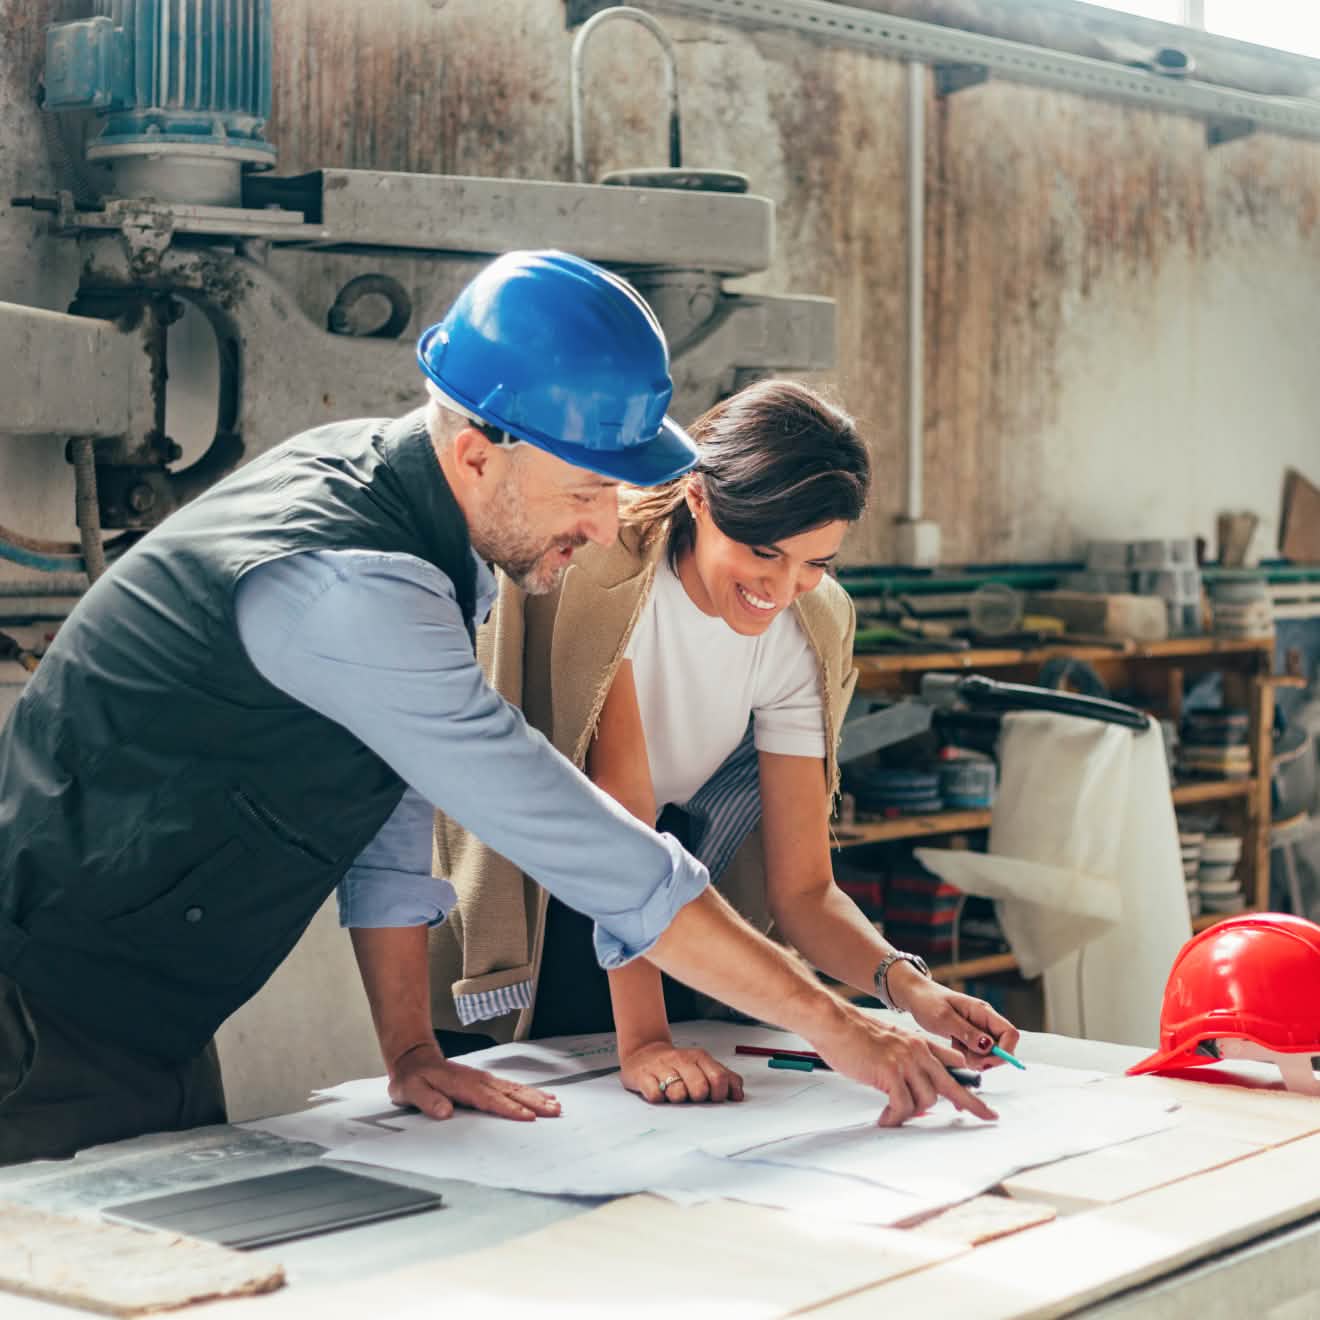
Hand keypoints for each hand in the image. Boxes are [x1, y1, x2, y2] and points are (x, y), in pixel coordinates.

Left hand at [387, 1042, 561, 1121]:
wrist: (414, 1058)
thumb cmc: (413, 1077)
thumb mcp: (411, 1091)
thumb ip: (428, 1101)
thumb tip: (444, 1111)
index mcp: (463, 1085)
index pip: (491, 1100)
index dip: (510, 1109)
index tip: (528, 1117)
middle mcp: (478, 1081)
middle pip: (510, 1093)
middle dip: (534, 1103)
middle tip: (554, 1111)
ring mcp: (483, 1079)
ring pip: (514, 1089)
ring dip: (535, 1097)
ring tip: (555, 1105)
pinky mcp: (485, 1081)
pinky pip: (510, 1086)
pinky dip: (527, 1092)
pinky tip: (539, 1096)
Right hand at [620, 1041, 744, 1104]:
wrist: (644, 1052)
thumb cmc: (678, 1065)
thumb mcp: (703, 1066)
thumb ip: (725, 1078)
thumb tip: (739, 1095)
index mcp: (700, 1057)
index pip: (720, 1078)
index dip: (719, 1094)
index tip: (713, 1097)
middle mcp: (682, 1059)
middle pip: (700, 1088)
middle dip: (698, 1098)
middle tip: (691, 1096)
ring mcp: (662, 1067)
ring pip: (678, 1093)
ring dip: (677, 1099)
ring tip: (674, 1094)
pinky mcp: (643, 1076)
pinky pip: (655, 1096)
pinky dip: (658, 1099)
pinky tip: (659, 1093)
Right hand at [811, 1007, 998, 1126]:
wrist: (834, 1022)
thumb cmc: (854, 1034)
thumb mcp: (890, 1041)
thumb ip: (907, 1059)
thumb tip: (914, 1088)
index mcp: (919, 1043)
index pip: (953, 1062)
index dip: (966, 1083)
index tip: (979, 1100)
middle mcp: (918, 1051)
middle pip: (953, 1084)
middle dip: (973, 1104)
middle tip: (988, 1117)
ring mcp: (906, 1061)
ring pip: (926, 1099)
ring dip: (911, 1112)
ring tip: (893, 1115)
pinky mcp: (891, 1072)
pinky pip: (902, 1106)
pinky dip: (894, 1117)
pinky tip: (884, 1119)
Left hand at [885, 963, 1020, 1066]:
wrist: (915, 996)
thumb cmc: (928, 1001)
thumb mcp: (944, 1018)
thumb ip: (967, 1032)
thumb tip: (989, 1047)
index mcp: (983, 1012)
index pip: (1010, 1033)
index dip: (1005, 1051)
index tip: (987, 1062)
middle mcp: (984, 1021)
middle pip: (1001, 1047)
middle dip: (987, 1059)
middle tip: (966, 1060)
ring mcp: (978, 1029)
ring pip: (988, 1054)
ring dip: (975, 1059)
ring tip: (955, 1049)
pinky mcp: (969, 1037)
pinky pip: (976, 1054)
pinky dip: (966, 1057)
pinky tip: (953, 1049)